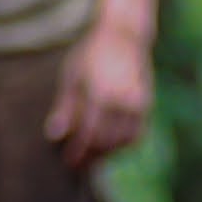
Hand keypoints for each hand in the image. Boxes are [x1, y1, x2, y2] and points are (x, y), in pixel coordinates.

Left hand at [47, 24, 151, 165]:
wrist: (124, 38)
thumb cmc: (91, 55)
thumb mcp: (72, 77)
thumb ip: (65, 109)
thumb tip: (54, 136)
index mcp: (101, 95)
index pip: (89, 134)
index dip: (79, 151)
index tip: (68, 162)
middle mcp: (123, 102)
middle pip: (107, 142)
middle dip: (92, 156)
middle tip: (78, 164)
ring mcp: (139, 104)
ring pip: (124, 141)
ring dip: (108, 153)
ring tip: (93, 156)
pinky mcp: (147, 105)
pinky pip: (137, 134)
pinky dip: (123, 144)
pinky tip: (110, 145)